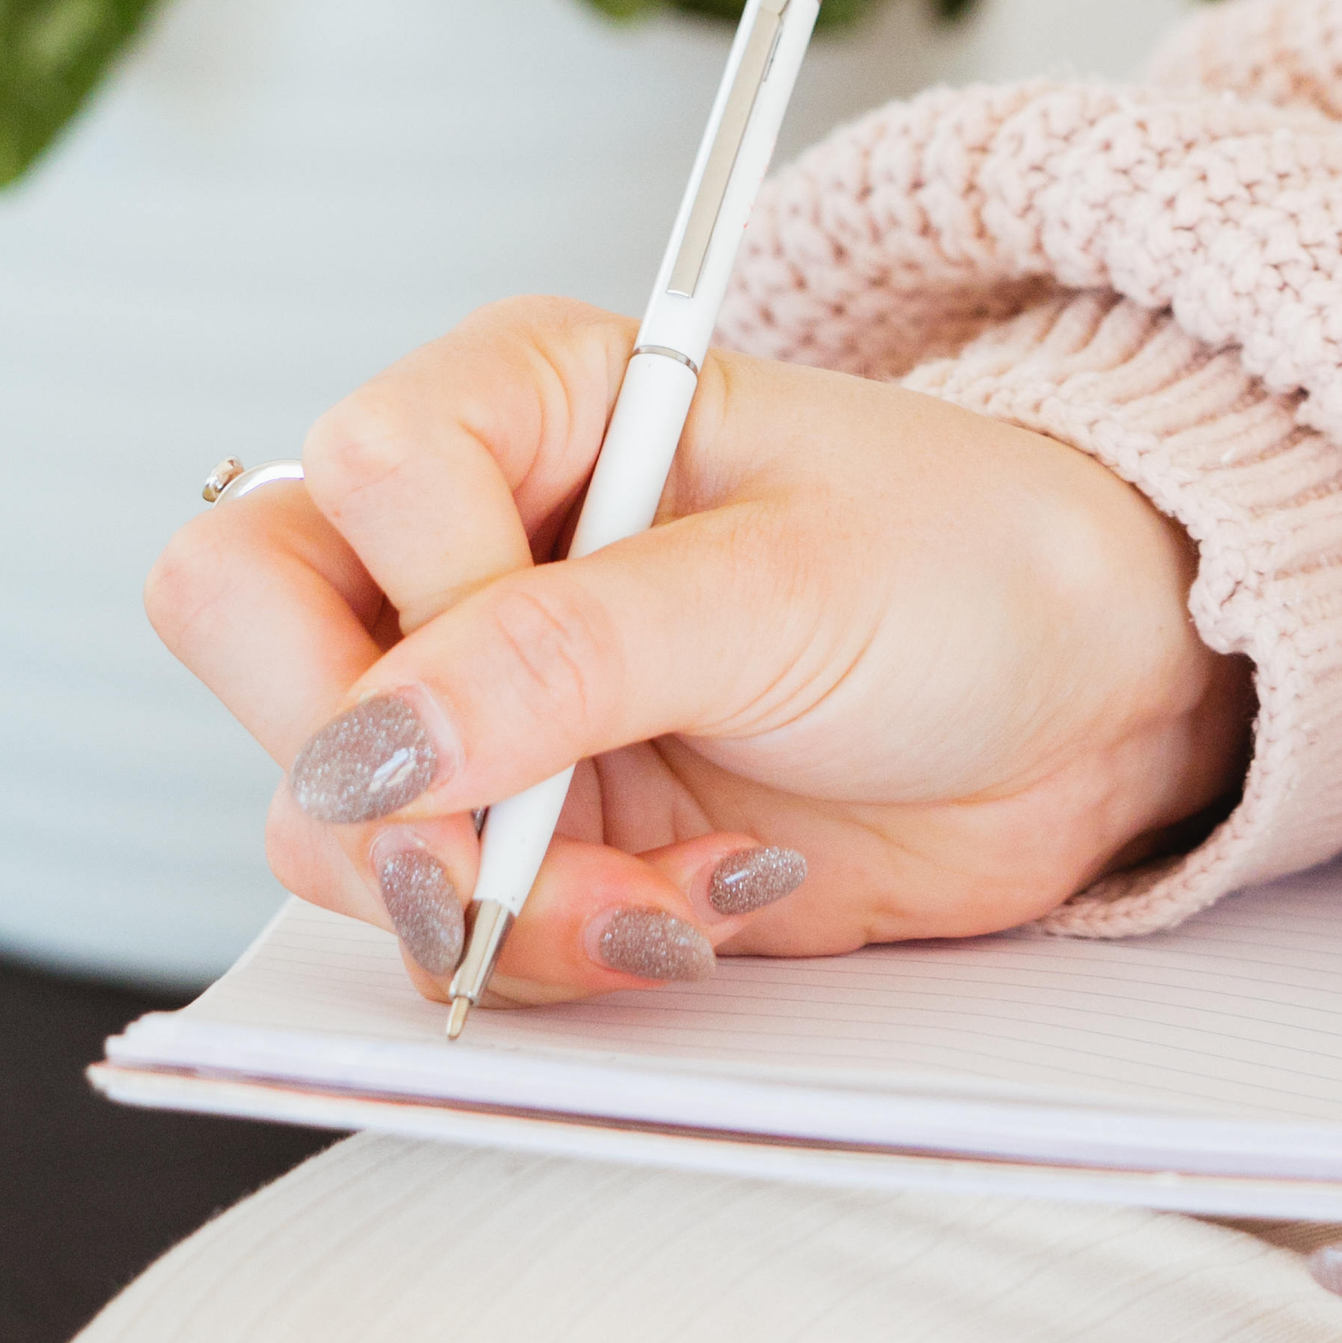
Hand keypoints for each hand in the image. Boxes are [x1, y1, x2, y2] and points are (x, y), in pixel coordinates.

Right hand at [146, 296, 1251, 1004]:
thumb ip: (569, 656)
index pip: (355, 473)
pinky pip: (430, 909)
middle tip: (508, 852)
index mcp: (536, 399)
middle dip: (379, 781)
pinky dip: (539, 944)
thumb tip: (361, 751)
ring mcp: (492, 688)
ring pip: (324, 809)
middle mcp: (479, 535)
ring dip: (482, 893)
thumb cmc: (977, 572)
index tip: (562, 680)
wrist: (1085, 707)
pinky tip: (688, 909)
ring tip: (666, 895)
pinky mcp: (533, 817)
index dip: (431, 599)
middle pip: (256, 632)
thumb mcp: (789, 588)